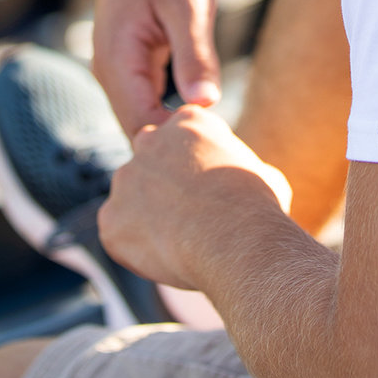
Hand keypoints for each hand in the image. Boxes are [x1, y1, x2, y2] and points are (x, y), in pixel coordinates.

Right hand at [92, 0, 222, 136]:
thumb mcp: (189, 5)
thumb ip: (195, 55)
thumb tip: (205, 106)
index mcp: (116, 59)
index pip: (140, 126)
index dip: (176, 143)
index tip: (217, 144)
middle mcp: (107, 71)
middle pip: (138, 130)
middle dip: (175, 144)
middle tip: (223, 147)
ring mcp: (115, 70)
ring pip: (142, 120)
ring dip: (174, 131)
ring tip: (217, 136)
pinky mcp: (128, 67)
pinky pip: (147, 104)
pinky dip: (172, 114)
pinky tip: (205, 114)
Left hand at [98, 106, 292, 291]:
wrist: (235, 241)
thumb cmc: (258, 206)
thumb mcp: (266, 174)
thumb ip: (244, 169)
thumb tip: (254, 182)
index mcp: (189, 121)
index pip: (184, 135)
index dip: (198, 163)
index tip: (211, 187)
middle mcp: (149, 140)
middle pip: (151, 160)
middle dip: (164, 183)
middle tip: (190, 214)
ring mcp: (125, 179)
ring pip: (132, 198)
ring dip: (149, 215)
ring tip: (181, 241)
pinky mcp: (111, 219)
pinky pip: (119, 234)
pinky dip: (137, 248)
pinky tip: (166, 257)